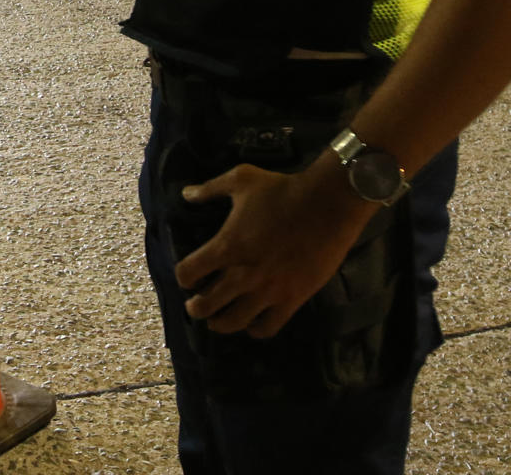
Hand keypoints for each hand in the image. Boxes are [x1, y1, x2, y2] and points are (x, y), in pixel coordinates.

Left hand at [170, 160, 375, 337]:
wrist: (327, 204)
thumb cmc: (281, 190)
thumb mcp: (240, 179)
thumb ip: (209, 188)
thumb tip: (186, 194)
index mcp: (226, 246)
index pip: (188, 272)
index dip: (183, 277)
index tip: (187, 277)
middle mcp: (242, 274)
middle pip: (206, 304)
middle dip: (196, 307)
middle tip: (195, 306)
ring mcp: (268, 290)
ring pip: (234, 322)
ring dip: (220, 324)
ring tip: (217, 321)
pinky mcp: (292, 299)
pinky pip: (268, 327)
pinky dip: (256, 330)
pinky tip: (252, 325)